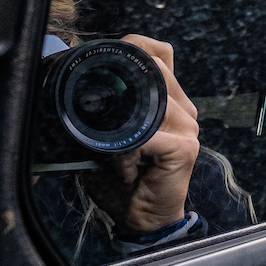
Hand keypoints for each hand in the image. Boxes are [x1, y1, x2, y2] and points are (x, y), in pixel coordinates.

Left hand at [85, 36, 199, 232]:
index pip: (160, 53)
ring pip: (146, 107)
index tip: (107, 70)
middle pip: (153, 72)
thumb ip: (106, 111)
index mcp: (170, 100)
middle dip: (120, 97)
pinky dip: (125, 154)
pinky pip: (146, 137)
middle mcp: (184, 108)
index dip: (135, 49)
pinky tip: (125, 170)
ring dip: (119, 134)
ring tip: (115, 158)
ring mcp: (188, 126)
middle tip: (104, 132)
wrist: (143, 217)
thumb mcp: (107, 136)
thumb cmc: (122, 178)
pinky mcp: (185, 147)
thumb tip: (77, 89)